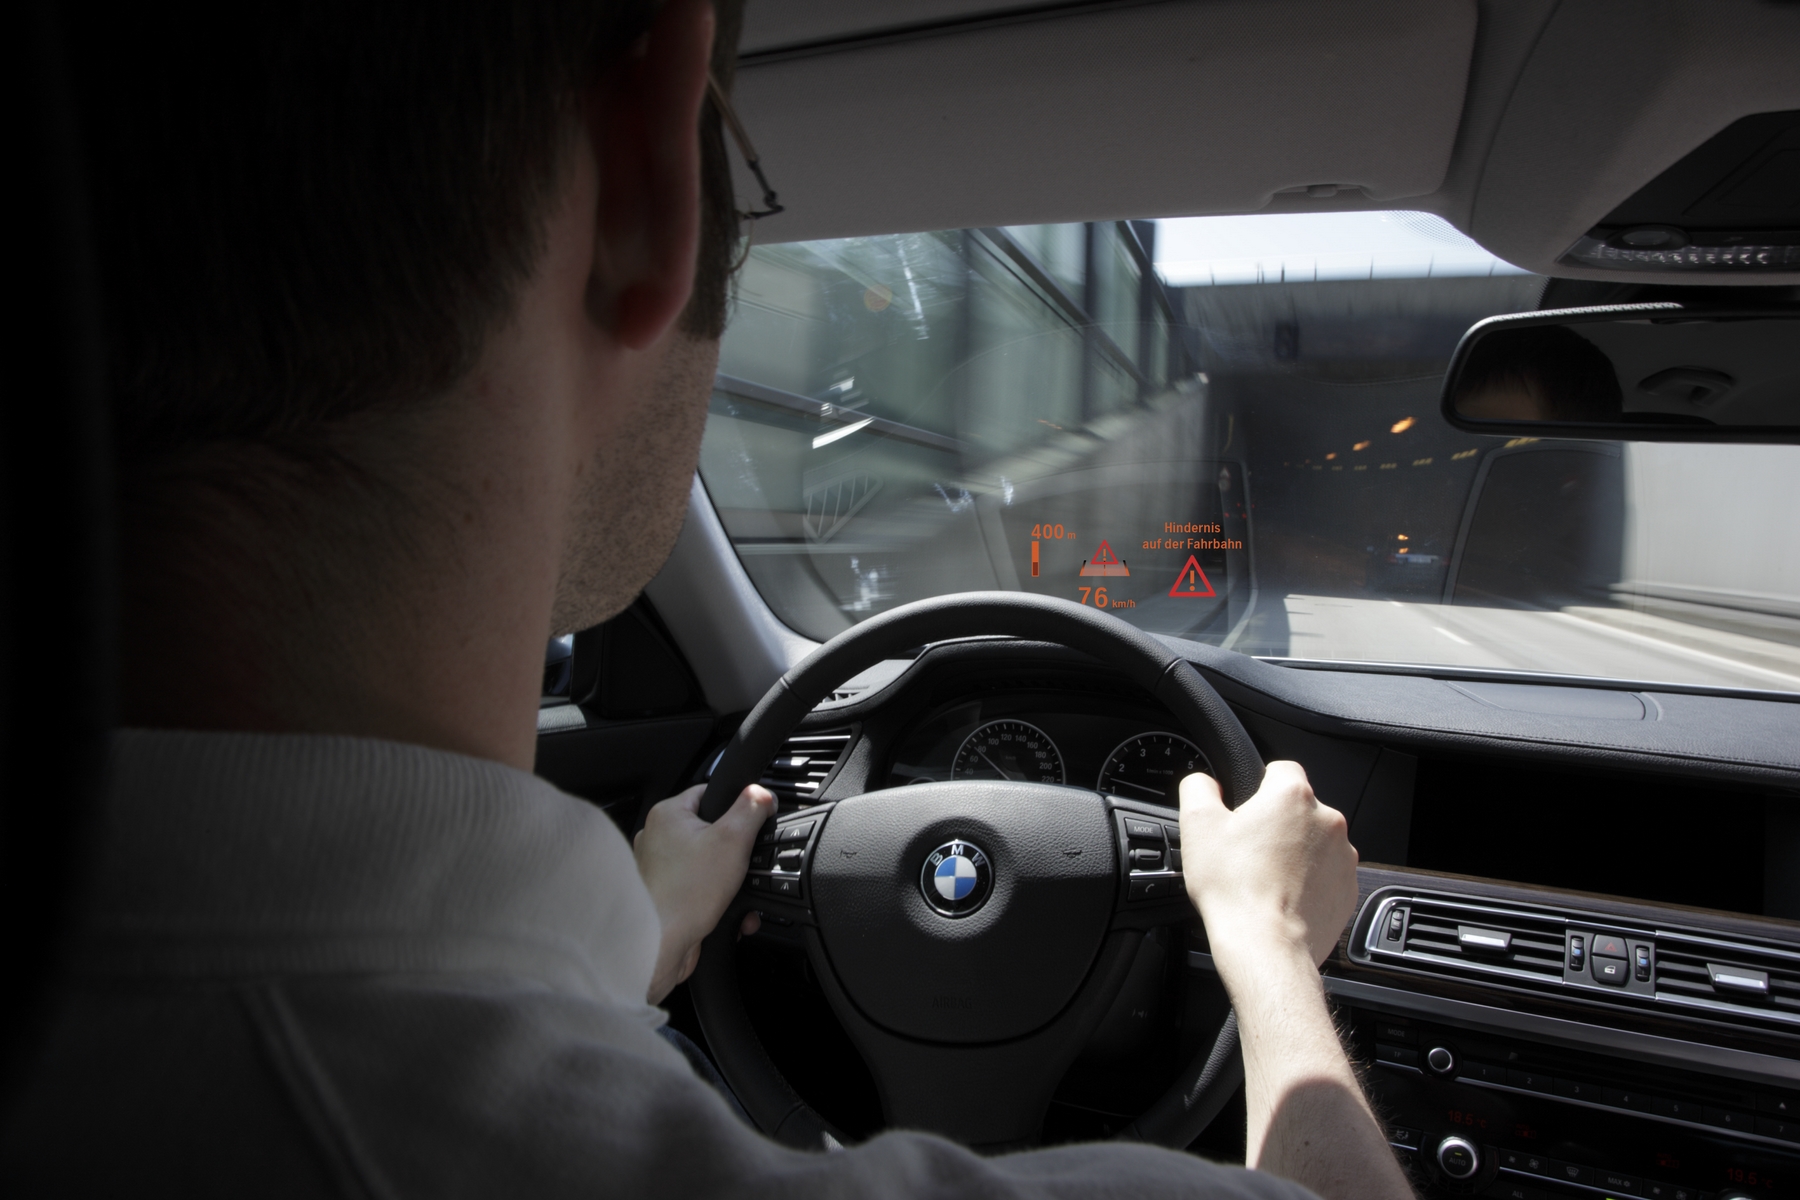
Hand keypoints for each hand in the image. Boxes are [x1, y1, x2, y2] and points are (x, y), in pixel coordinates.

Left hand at [633, 783, 774, 1003]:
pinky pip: (699, 889)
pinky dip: (717, 900)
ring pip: (708, 864)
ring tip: (736, 895)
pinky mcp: (665, 896)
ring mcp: (659, 869)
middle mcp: (657, 839)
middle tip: (743, 866)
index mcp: (667, 815)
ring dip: (730, 882)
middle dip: (736, 855)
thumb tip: (761, 793)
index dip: (736, 807)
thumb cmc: (685, 894)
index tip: (752, 822)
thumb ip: (751, 809)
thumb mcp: (732, 840)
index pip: (709, 793)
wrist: (660, 946)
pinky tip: (727, 913)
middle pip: (712, 832)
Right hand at [1179, 761, 1358, 975]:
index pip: (1279, 769)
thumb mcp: (1197, 824)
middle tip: (1247, 851)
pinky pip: (1326, 875)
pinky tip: (1282, 898)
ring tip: (1264, 879)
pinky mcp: (1348, 888)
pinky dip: (1308, 882)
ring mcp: (1343, 856)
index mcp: (1292, 795)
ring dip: (1294, 853)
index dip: (1257, 787)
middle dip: (1275, 825)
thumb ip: (1198, 787)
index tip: (1244, 811)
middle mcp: (1327, 820)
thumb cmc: (1234, 888)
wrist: (1266, 945)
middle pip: (1297, 809)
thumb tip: (1204, 781)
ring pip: (1313, 843)